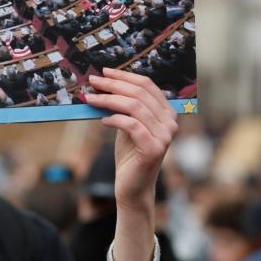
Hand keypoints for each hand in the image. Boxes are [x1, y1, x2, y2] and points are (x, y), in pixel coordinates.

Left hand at [85, 68, 177, 260]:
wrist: (132, 187)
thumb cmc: (129, 155)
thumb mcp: (127, 125)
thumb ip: (125, 106)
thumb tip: (104, 83)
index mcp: (167, 113)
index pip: (147, 85)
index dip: (124, 76)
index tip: (103, 72)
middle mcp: (170, 122)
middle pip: (140, 93)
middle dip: (113, 85)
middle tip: (92, 81)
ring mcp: (164, 136)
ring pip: (134, 107)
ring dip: (108, 100)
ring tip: (90, 99)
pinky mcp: (153, 149)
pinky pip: (131, 125)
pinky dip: (114, 119)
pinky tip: (102, 120)